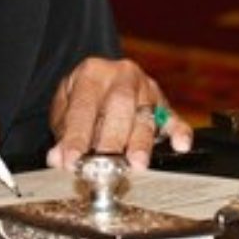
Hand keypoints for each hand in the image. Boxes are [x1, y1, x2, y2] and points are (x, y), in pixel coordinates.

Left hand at [45, 56, 192, 171]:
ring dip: (140, 142)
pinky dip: (179, 131)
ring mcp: (145, 88)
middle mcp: (121, 75)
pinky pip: (173, 117)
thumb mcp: (65, 111)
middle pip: (119, 106)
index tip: (72, 160)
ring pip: (145, 115)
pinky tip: (180, 144)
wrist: (99, 80)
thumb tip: (58, 157)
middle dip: (112, 139)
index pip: (84, 107)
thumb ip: (63, 134)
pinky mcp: (163, 103)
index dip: (77, 136)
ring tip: (136, 163)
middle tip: (105, 165)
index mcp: (92, 72)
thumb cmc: (82, 99)